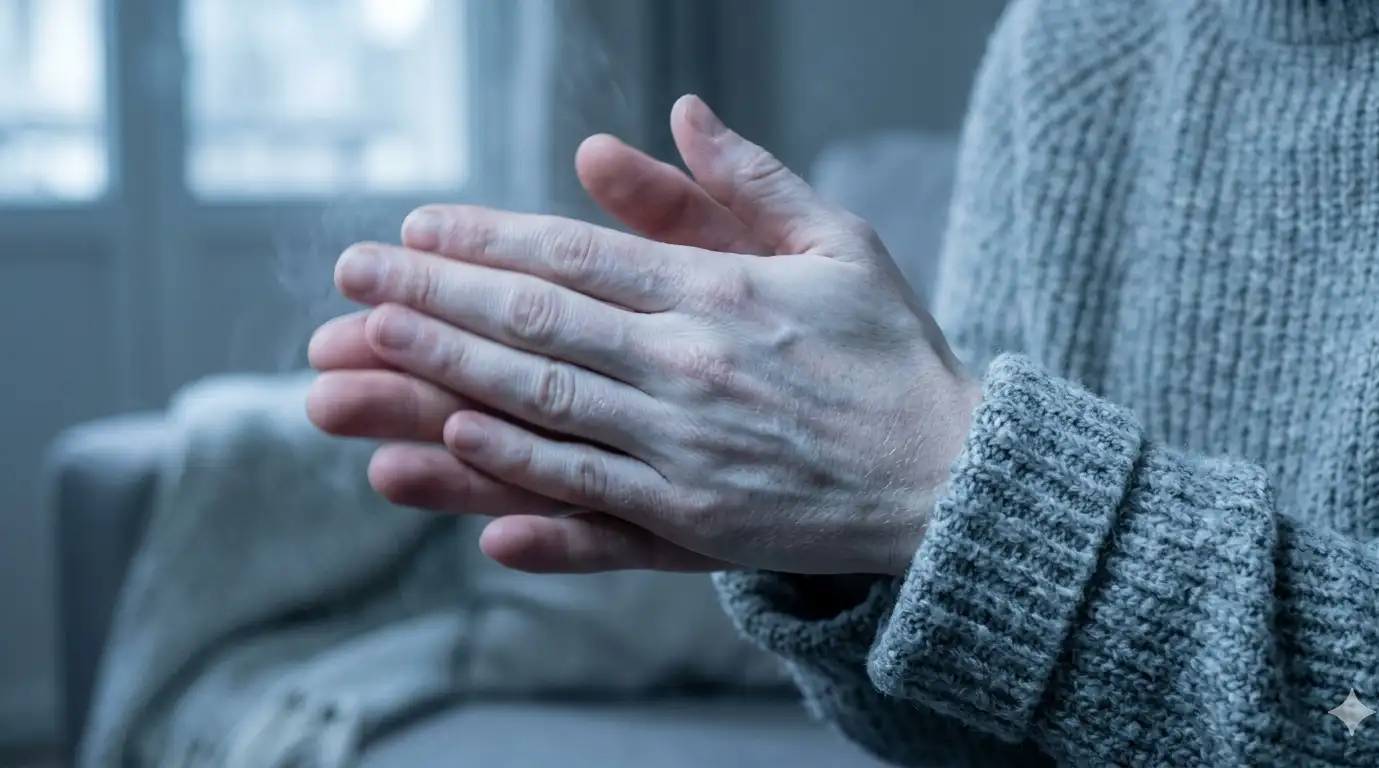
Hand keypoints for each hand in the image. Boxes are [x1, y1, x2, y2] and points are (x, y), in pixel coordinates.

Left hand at [309, 96, 981, 575]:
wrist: (950, 479)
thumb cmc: (892, 354)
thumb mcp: (839, 242)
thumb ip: (750, 179)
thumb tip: (678, 113)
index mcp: (722, 292)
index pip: (577, 255)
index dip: (487, 238)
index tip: (415, 227)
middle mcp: (691, 366)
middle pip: (538, 321)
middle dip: (435, 294)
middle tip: (351, 277)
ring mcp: (686, 448)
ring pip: (544, 402)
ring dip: (449, 370)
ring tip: (371, 343)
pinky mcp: (692, 521)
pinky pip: (584, 489)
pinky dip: (514, 465)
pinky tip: (452, 442)